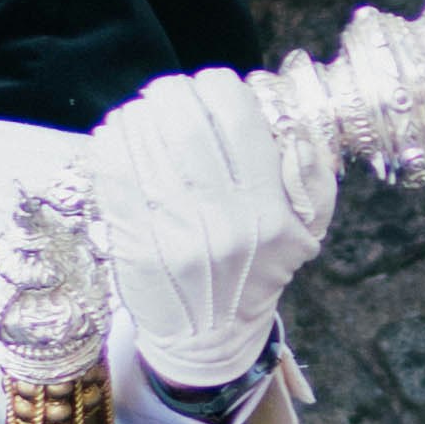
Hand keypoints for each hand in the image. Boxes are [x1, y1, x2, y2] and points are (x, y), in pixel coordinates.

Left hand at [86, 66, 335, 390]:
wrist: (209, 337)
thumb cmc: (259, 272)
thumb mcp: (308, 230)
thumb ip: (313, 175)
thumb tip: (295, 125)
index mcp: (267, 211)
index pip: (237, 119)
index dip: (219, 86)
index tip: (213, 87)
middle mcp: (220, 220)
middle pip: (184, 121)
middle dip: (172, 93)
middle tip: (170, 93)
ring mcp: (170, 232)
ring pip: (142, 139)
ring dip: (139, 112)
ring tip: (144, 112)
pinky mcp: (130, 240)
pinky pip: (111, 170)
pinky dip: (111, 140)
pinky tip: (120, 136)